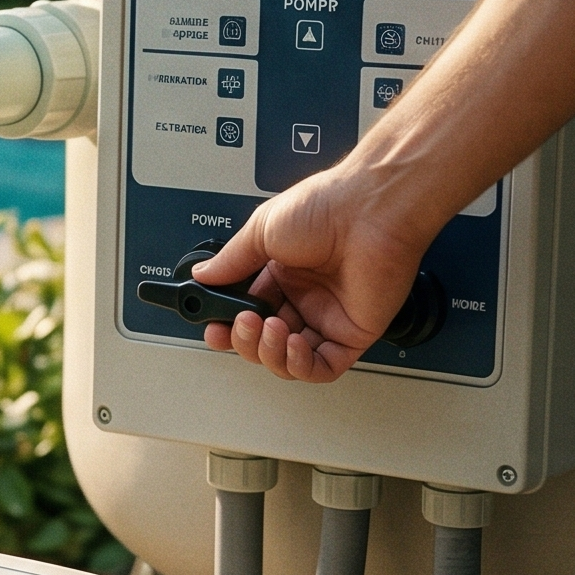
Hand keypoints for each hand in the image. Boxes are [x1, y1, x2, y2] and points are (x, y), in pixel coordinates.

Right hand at [191, 162, 434, 381]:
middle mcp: (305, 298)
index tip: (213, 327)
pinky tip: (291, 345)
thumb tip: (203, 275)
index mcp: (282, 274)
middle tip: (240, 323)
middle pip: (263, 340)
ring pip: (289, 359)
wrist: (371, 209)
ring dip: (269, 353)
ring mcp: (329, 317)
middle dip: (244, 340)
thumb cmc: (328, 207)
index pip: (247, 313)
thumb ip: (231, 261)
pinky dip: (301, 365)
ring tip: (267, 328)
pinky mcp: (353, 333)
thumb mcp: (261, 230)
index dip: (228, 326)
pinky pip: (323, 367)